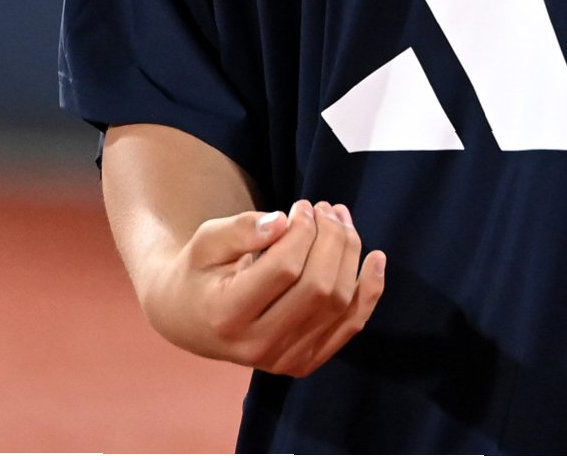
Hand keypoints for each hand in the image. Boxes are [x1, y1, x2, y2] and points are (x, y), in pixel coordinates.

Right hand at [140, 199, 386, 376]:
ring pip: (339, 303)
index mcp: (227, 316)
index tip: (301, 205)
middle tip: (324, 208)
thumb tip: (281, 221)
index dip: (303, 230)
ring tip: (340, 220)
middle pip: (319, 287)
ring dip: (350, 253)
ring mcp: (284, 360)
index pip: (285, 268)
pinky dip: (369, 292)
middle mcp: (256, 347)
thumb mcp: (206, 241)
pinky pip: (349, 327)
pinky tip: (375, 259)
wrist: (191, 318)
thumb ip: (240, 229)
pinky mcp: (304, 361)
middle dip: (331, 237)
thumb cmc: (200, 270)